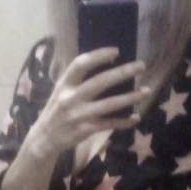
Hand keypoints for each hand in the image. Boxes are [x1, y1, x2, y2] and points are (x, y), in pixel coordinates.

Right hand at [31, 47, 149, 157]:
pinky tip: (135, 118)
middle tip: (142, 66)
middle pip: (100, 82)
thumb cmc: (57, 109)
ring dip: (130, 97)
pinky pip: (108, 124)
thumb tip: (105, 64)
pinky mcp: (85, 130)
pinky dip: (123, 122)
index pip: (81, 64)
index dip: (98, 56)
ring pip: (109, 104)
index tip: (117, 51)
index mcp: (64, 84)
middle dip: (123, 72)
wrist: (44, 138)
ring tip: (146, 91)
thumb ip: (77, 79)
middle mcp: (70, 98)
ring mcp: (78, 115)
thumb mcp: (60, 90)